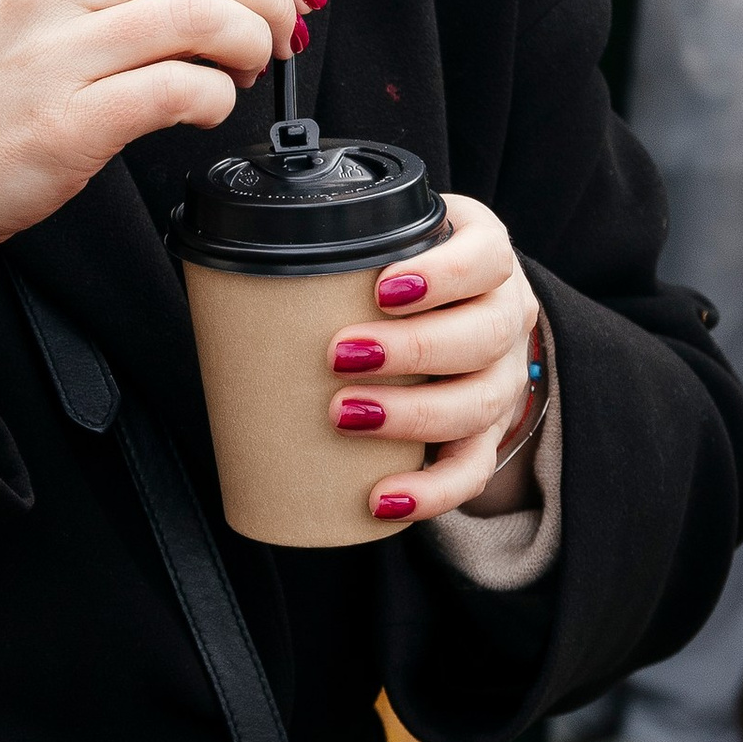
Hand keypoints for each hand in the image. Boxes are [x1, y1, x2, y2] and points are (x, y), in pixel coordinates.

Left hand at [323, 195, 541, 528]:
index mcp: (487, 258)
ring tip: (344, 416)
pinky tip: (385, 499)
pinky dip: (431, 491)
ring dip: (413, 416)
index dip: (442, 275)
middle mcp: (507, 316)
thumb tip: (235, 264)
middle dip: (413, 348)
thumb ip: (340, 244)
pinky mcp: (489, 433)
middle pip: (483, 335)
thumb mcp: (390, 242)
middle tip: (339, 355)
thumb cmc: (404, 275)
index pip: (485, 257)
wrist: (459, 317)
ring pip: (480, 403)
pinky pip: (473, 470)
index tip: (381, 288)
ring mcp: (503, 379)